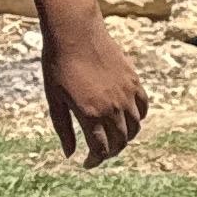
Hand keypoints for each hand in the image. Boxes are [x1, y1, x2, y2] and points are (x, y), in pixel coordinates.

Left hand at [42, 17, 148, 166]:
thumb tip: (70, 154)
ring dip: (126, 137)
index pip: (101, 149)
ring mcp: (126, 95)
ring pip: (134, 127)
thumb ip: (63, 129)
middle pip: (120, 141)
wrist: (75, 32)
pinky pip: (142, 107)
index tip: (87, 163)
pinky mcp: (133, 82)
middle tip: (101, 153)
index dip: (95, 160)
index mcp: (90, 114)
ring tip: (115, 137)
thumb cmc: (58, 64)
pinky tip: (128, 118)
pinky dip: (137, 118)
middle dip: (111, 152)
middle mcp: (112, 108)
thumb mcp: (54, 99)